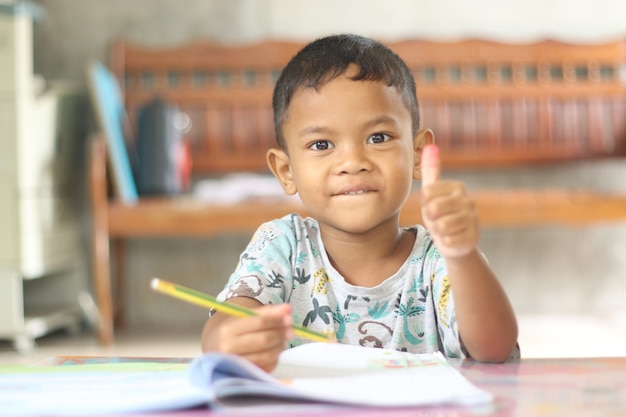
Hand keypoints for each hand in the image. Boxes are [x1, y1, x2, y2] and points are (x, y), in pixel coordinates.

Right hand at [213, 303, 293, 371]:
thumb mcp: (244, 317)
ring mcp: (235, 364)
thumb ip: (267, 312)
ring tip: (282, 341)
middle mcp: (229, 347)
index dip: (277, 320)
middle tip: (290, 331)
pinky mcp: (242, 375)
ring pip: (267, 355)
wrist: (213, 348)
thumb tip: (288, 309)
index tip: (289, 318)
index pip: (259, 322)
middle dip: (280, 334)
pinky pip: (266, 367)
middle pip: (264, 339)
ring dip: (279, 347)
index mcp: (229, 329)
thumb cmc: (232, 331)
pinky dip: (274, 359)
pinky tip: (274, 352)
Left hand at [420, 144, 477, 258]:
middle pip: (433, 208)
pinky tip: (451, 238)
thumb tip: (431, 146)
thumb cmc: (440, 213)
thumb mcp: (432, 192)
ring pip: (440, 226)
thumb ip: (430, 170)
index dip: (424, 203)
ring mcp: (473, 219)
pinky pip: (447, 240)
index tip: (431, 205)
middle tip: (437, 219)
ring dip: (437, 231)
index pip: (426, 193)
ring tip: (444, 229)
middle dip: (430, 217)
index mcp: (457, 187)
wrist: (454, 240)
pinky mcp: (473, 237)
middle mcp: (468, 201)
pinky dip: (445, 242)